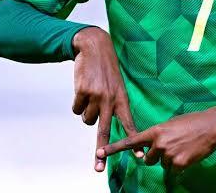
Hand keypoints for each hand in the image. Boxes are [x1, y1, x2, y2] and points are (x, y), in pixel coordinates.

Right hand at [72, 27, 143, 171]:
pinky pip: (75, 109)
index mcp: (122, 98)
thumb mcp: (116, 86)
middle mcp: (110, 99)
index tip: (139, 155)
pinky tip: (82, 88)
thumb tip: (103, 127)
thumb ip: (113, 105)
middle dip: (101, 151)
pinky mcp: (83, 92)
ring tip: (90, 95)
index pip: (129, 123)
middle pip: (104, 130)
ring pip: (86, 120)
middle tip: (99, 167)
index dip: (133, 140)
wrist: (94, 48)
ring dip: (85, 112)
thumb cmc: (106, 70)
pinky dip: (77, 103)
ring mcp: (96, 96)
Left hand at [97, 105, 215, 173]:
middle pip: (148, 159)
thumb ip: (158, 135)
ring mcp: (169, 154)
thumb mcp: (171, 124)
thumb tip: (151, 149)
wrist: (212, 125)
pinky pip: (174, 169)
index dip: (114, 148)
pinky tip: (189, 153)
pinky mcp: (179, 164)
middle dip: (156, 156)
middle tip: (171, 146)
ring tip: (183, 147)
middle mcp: (159, 143)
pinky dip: (180, 164)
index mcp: (156, 131)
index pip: (131, 141)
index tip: (99, 152)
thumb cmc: (192, 122)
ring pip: (162, 164)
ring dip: (170, 159)